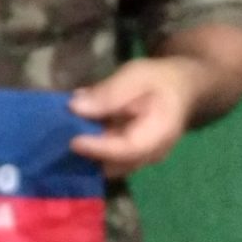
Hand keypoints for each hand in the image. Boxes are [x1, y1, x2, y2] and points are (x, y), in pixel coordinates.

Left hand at [68, 59, 198, 177]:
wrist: (181, 88)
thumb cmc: (159, 80)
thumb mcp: (135, 75)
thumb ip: (108, 93)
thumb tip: (75, 107)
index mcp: (159, 133)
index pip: (128, 149)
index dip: (99, 148)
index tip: (73, 141)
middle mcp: (151, 154)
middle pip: (115, 165)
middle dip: (87, 156)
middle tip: (60, 140)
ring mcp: (142, 158)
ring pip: (109, 166)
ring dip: (86, 155)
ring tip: (63, 137)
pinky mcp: (131, 157)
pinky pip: (109, 159)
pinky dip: (91, 149)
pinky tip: (74, 134)